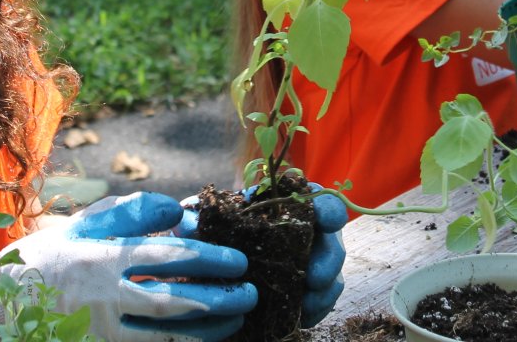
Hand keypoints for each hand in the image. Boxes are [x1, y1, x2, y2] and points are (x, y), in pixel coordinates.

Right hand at [0, 192, 256, 341]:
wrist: (0, 306)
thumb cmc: (50, 258)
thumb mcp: (86, 224)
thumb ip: (134, 213)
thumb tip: (180, 210)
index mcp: (102, 258)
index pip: (167, 257)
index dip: (209, 258)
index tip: (238, 260)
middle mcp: (103, 298)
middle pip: (173, 303)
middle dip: (218, 300)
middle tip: (250, 293)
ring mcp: (100, 332)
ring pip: (165, 337)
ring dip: (207, 331)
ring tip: (237, 319)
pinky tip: (205, 340)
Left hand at [178, 184, 347, 328]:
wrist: (211, 274)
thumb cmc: (212, 238)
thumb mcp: (203, 227)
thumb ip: (197, 221)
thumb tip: (185, 224)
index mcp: (283, 208)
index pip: (315, 200)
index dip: (328, 208)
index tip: (329, 220)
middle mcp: (302, 234)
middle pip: (331, 240)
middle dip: (330, 258)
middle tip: (315, 278)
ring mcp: (307, 264)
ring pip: (330, 274)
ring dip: (325, 290)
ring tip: (306, 304)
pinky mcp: (304, 293)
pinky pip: (320, 302)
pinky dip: (315, 310)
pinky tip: (302, 316)